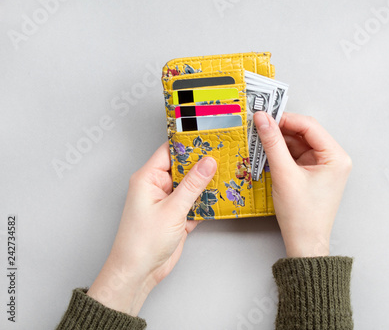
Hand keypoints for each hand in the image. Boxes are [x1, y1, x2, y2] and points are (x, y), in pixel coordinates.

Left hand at [87, 143, 216, 315]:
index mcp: (148, 178)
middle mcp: (157, 187)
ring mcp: (168, 202)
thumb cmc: (143, 241)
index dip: (189, 143)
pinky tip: (221, 197)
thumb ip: (193, 185)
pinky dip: (206, 201)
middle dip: (203, 163)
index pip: (170, 152)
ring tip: (228, 173)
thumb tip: (208, 163)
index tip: (209, 136)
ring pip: (192, 185)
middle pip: (184, 168)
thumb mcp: (172, 209)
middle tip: (225, 154)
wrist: (140, 271)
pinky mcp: (177, 216)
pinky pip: (195, 202)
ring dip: (207, 184)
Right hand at [253, 111, 351, 257]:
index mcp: (336, 157)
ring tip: (259, 141)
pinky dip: (281, 154)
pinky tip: (266, 153)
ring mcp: (322, 167)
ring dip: (278, 142)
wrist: (304, 243)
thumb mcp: (284, 175)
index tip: (265, 115)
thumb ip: (273, 144)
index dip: (286, 119)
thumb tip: (263, 120)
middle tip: (259, 126)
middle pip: (304, 133)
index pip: (309, 126)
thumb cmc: (302, 216)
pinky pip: (295, 156)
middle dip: (280, 130)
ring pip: (297, 144)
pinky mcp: (312, 174)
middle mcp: (333, 159)